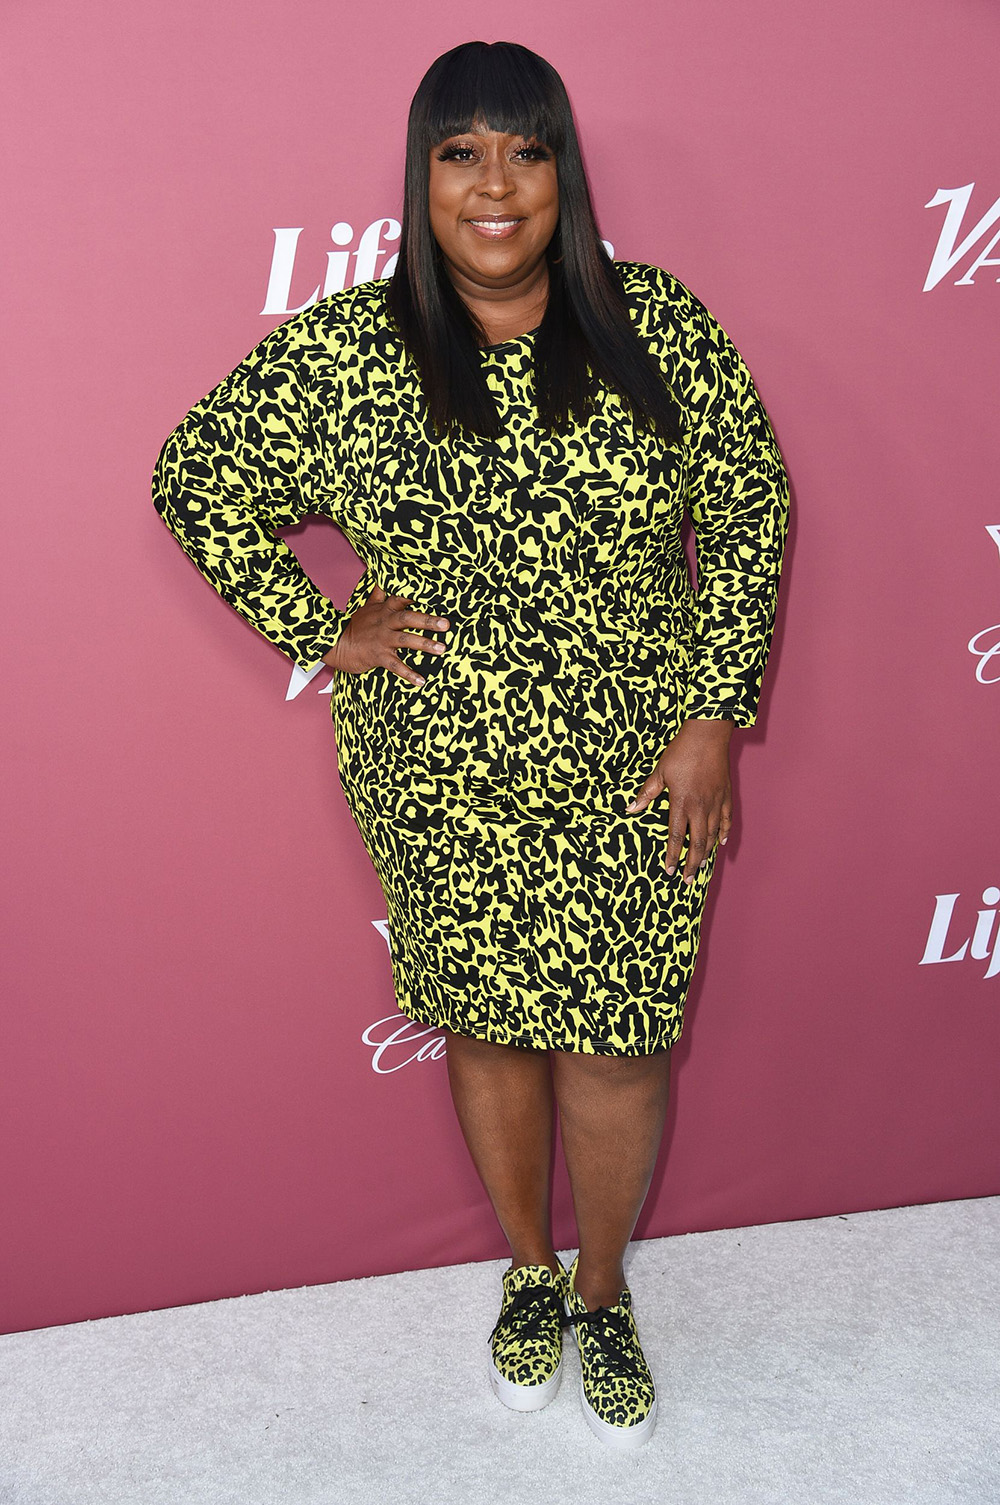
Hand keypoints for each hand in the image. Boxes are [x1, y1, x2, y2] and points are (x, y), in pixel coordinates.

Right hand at [322, 584, 449, 686]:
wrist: (335, 645)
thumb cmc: (355, 626)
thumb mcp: (367, 606)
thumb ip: (379, 593)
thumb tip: (380, 574)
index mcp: (384, 610)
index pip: (402, 598)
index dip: (417, 595)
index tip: (435, 593)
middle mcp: (385, 623)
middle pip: (407, 618)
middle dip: (427, 621)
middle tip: (446, 625)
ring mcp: (382, 640)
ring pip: (405, 640)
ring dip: (424, 644)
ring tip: (441, 649)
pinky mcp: (378, 656)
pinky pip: (395, 666)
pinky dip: (408, 674)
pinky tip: (421, 681)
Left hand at [624, 718, 733, 882]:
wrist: (708, 734)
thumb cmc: (681, 752)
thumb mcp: (659, 772)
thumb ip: (647, 793)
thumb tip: (631, 809)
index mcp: (682, 803)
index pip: (676, 837)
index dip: (672, 856)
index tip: (669, 871)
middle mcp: (701, 807)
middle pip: (698, 843)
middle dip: (692, 864)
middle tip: (687, 880)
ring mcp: (716, 802)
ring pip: (713, 835)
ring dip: (707, 853)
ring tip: (701, 868)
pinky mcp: (726, 795)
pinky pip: (726, 819)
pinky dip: (723, 832)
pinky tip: (721, 842)